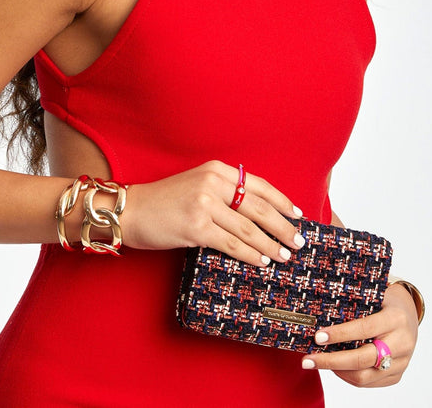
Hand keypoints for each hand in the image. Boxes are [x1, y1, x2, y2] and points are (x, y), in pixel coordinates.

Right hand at [120, 160, 303, 265]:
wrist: (132, 210)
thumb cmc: (165, 201)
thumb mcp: (197, 184)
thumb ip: (224, 191)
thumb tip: (259, 214)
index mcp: (216, 169)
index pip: (258, 185)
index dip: (281, 201)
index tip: (298, 214)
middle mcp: (212, 183)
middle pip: (259, 207)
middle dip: (283, 226)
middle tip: (299, 242)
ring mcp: (204, 204)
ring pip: (248, 228)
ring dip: (270, 245)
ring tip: (284, 255)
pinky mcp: (196, 227)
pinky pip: (232, 244)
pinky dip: (251, 255)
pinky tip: (261, 262)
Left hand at [301, 282, 418, 386]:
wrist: (410, 312)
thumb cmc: (386, 300)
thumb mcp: (375, 294)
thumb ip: (355, 303)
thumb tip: (320, 311)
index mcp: (396, 318)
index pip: (364, 329)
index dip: (339, 334)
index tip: (317, 337)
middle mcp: (402, 343)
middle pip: (362, 359)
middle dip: (331, 361)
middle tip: (307, 360)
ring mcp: (401, 362)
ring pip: (364, 376)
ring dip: (337, 371)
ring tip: (317, 362)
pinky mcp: (397, 375)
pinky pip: (369, 382)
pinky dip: (348, 376)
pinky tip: (334, 367)